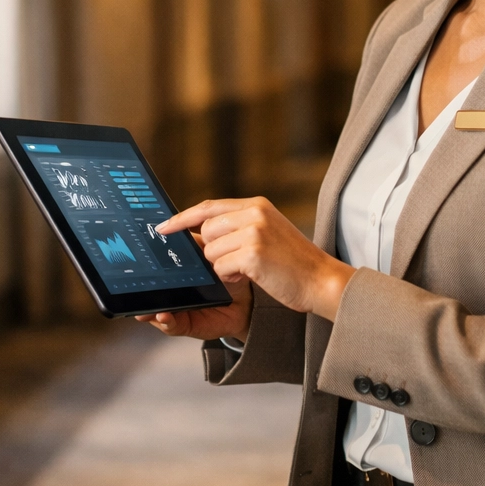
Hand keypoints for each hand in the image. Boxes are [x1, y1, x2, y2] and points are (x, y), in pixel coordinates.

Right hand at [136, 232, 254, 340]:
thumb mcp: (206, 254)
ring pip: (154, 312)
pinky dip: (166, 322)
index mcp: (175, 273)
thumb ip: (191, 243)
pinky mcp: (185, 325)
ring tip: (144, 308)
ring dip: (147, 311)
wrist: (246, 299)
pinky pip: (172, 325)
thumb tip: (172, 228)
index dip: (141, 268)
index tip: (133, 262)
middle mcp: (172, 293)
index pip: (152, 270)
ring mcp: (176, 310)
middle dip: (139, 293)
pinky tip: (164, 316)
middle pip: (148, 293)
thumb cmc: (226, 275)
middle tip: (134, 288)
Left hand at [155, 197, 356, 320]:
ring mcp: (254, 232)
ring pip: (211, 252)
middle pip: (206, 231)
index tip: (162, 228)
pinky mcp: (253, 254)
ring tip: (250, 269)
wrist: (322, 280)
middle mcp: (254, 213)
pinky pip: (220, 268)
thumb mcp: (267, 232)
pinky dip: (231, 278)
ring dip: (223, 266)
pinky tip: (252, 277)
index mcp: (256, 205)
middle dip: (213, 252)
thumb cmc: (293, 262)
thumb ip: (238, 226)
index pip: (208, 207)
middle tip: (237, 263)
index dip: (182, 218)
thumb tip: (199, 233)